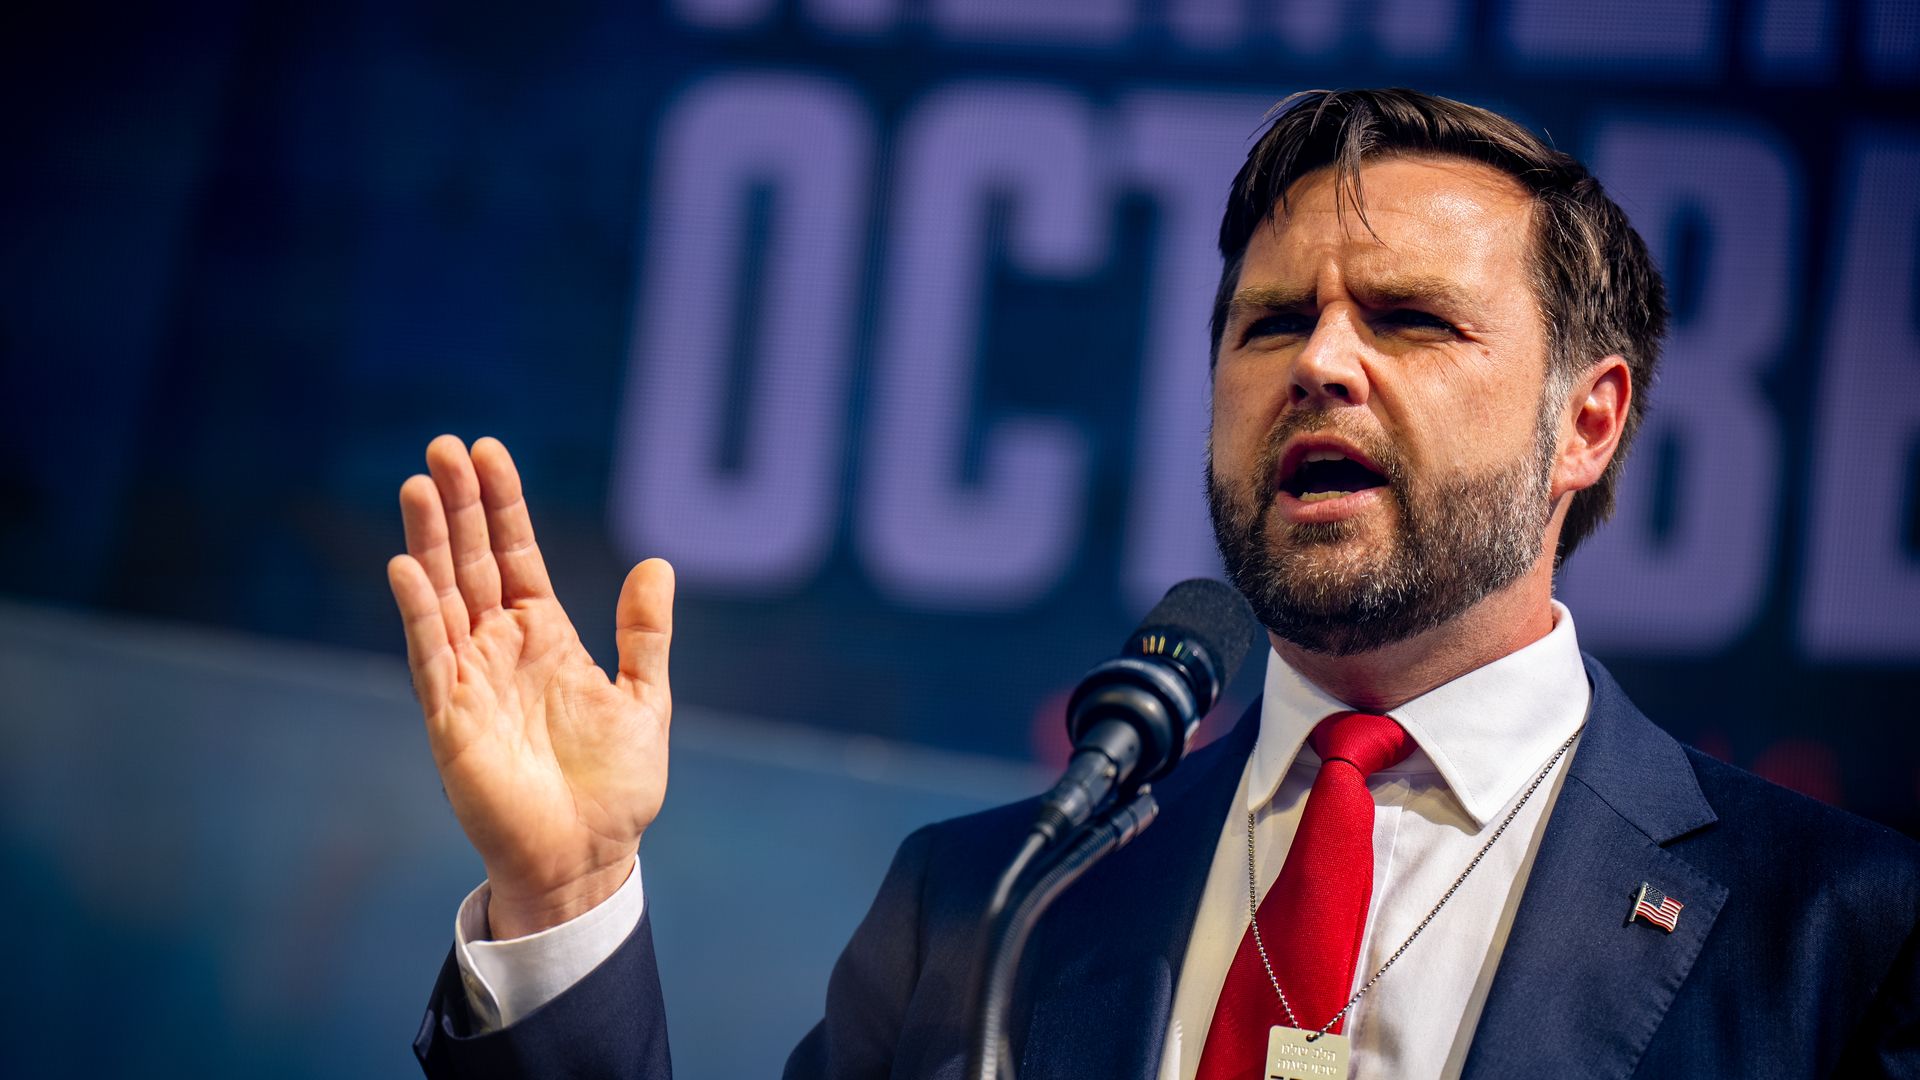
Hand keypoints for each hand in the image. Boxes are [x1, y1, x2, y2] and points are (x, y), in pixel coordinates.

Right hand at [387, 435, 672, 938]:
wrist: (591, 858)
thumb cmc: (615, 788)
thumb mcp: (644, 699)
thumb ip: (646, 634)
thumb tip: (657, 562)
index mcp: (545, 638)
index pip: (516, 557)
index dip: (503, 506)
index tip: (488, 452)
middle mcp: (500, 650)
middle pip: (472, 563)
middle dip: (459, 505)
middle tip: (442, 446)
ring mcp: (471, 681)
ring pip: (443, 597)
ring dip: (431, 543)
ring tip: (420, 484)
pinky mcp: (452, 720)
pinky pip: (431, 657)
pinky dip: (419, 613)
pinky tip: (406, 566)